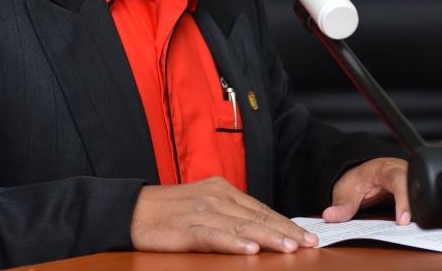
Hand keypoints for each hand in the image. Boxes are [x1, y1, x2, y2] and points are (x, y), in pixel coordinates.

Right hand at [130, 176, 318, 253]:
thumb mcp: (203, 205)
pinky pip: (214, 236)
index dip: (285, 223)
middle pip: (257, 216)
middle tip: (310, 244)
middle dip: (286, 231)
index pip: (261, 208)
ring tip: (290, 248)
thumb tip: (260, 230)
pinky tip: (249, 250)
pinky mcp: (187, 229)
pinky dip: (233, 243)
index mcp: (222, 189)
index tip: (307, 235)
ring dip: (268, 237)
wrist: (131, 210)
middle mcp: (216, 197)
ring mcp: (202, 212)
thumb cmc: (168, 211)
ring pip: (242, 226)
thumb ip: (230, 214)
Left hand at [323, 158, 441, 224]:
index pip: (398, 181)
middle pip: (428, 185)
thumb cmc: (361, 177)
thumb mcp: (348, 188)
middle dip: (440, 201)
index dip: (403, 200)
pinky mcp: (431, 189)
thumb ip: (342, 203)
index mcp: (389, 169)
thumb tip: (332, 216)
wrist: (368, 170)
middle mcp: (410, 171)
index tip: (405, 219)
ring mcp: (424, 179)